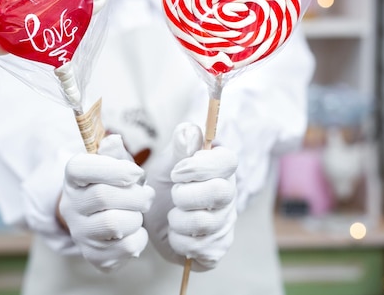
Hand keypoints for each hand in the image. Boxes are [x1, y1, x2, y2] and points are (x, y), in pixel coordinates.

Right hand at [58, 134, 154, 271]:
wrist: (102, 220)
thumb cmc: (112, 185)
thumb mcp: (113, 164)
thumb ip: (114, 152)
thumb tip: (114, 140)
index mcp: (73, 178)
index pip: (81, 168)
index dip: (113, 169)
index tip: (136, 173)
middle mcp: (70, 206)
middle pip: (104, 196)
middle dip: (135, 195)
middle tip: (145, 195)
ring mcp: (79, 233)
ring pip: (114, 224)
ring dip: (137, 217)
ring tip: (138, 212)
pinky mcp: (94, 255)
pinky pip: (125, 248)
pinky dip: (140, 238)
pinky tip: (135, 230)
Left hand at [144, 122, 237, 270]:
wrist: (154, 215)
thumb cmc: (166, 182)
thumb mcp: (168, 158)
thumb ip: (181, 143)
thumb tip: (188, 133)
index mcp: (221, 168)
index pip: (228, 161)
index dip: (200, 166)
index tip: (177, 171)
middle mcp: (229, 195)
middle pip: (220, 193)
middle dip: (185, 195)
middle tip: (173, 194)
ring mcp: (225, 223)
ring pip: (206, 224)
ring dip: (178, 220)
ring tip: (172, 215)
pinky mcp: (217, 248)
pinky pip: (203, 250)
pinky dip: (180, 243)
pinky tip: (176, 235)